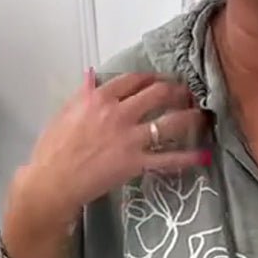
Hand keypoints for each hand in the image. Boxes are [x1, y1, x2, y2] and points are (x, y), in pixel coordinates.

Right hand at [11, 70, 209, 234]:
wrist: (54, 181)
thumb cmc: (53, 149)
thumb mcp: (65, 112)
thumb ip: (84, 94)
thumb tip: (93, 76)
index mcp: (99, 97)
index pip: (134, 79)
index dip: (153, 77)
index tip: (162, 80)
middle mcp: (119, 113)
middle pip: (158, 94)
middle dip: (177, 91)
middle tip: (187, 94)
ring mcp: (130, 138)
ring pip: (169, 122)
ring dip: (190, 117)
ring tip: (202, 116)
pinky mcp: (136, 163)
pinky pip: (168, 159)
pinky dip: (189, 157)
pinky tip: (204, 156)